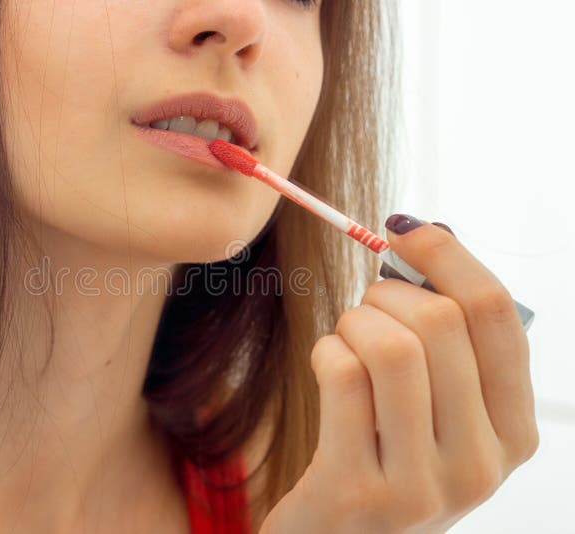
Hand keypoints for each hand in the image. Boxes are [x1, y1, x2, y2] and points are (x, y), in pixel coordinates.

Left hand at [259, 214, 538, 533]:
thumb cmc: (384, 452)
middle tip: (364, 312)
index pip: (497, 315)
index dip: (448, 257)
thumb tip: (432, 233)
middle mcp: (481, 464)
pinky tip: (326, 366)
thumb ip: (448, 334)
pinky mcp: (357, 489)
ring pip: (389, 345)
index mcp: (513, 432)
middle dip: (384, 295)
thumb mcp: (437, 407)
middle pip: (439, 323)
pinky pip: (342, 373)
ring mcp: (421, 484)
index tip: (406, 230)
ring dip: (353, 322)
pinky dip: (325, 350)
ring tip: (346, 340)